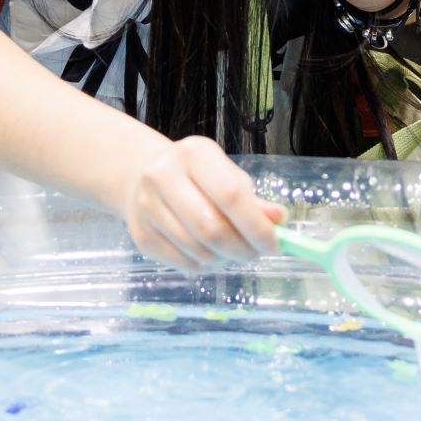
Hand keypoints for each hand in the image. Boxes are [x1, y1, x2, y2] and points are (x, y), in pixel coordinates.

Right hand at [121, 135, 284, 272]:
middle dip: (242, 249)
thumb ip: (253, 200)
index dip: (256, 226)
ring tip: (232, 252)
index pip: (230, 195)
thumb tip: (279, 219)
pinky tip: (210, 254)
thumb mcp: (226, 175)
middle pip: (211, 228)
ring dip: (224, 259)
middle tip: (255, 254)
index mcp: (195, 154)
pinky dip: (205, 265)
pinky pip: (183, 263)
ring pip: (198, 250)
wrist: (142, 176)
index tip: (275, 244)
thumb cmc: (195, 177)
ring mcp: (148, 207)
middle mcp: (165, 176)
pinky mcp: (141, 235)